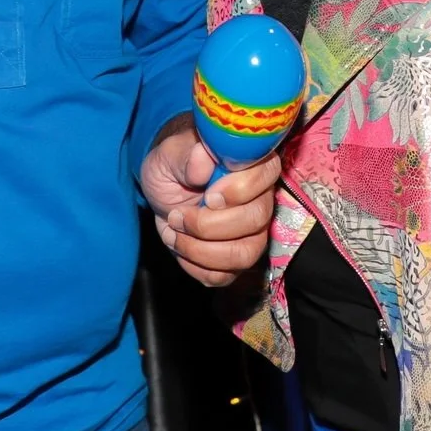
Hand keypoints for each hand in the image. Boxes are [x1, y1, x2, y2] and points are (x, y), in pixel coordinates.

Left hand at [138, 116, 279, 286]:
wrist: (163, 193)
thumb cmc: (172, 167)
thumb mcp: (169, 154)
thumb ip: (186, 155)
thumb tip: (202, 160)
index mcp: (251, 163)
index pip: (266, 174)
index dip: (239, 189)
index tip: (208, 195)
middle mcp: (261, 198)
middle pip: (256, 220)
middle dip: (209, 225)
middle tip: (178, 215)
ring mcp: (253, 232)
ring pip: (245, 254)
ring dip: (200, 250)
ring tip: (174, 233)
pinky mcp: (236, 258)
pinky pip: (225, 275)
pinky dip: (195, 266)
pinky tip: (181, 246)